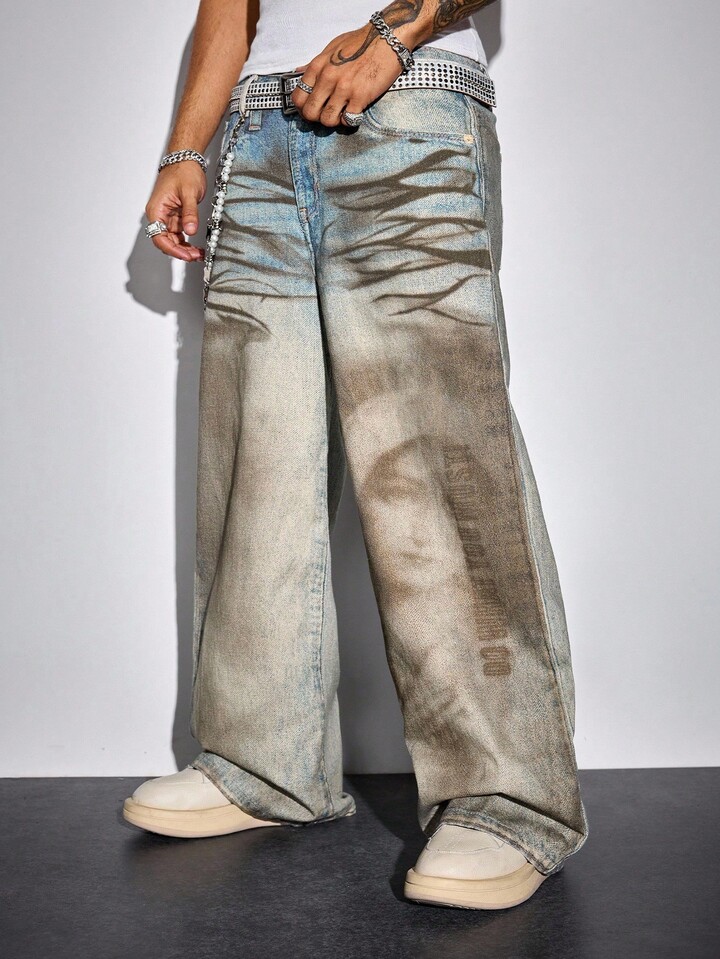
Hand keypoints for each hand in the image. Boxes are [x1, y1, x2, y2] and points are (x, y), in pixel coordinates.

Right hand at [145, 161, 206, 260]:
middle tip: (195, 256)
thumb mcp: (189, 193)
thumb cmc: (184, 172)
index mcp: (156, 210)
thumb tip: (190, 230)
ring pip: (173, 240)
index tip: (186, 255)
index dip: (172, 249)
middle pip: (165, 241)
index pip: (159, 237)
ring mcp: (167, 217)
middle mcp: (159, 215)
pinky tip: (196, 247)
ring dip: (184, 249)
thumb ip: (190, 213)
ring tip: (199, 254)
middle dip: (180, 251)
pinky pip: (179, 234)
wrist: (186, 160)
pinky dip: (187, 242)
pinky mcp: (175, 216)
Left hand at [290, 24, 405, 127]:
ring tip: (341, 113)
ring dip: (333, 121)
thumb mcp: (332, 48)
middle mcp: (328, 78)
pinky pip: (348, 120)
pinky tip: (354, 112)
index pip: (298, 97)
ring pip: (327, 120)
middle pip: (310, 112)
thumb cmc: (361, 42)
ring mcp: (344, 88)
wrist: (387, 39)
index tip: (312, 107)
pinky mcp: (360, 97)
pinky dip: (350, 120)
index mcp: (318, 66)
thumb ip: (315, 63)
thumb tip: (299, 72)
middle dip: (316, 118)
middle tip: (326, 113)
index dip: (303, 107)